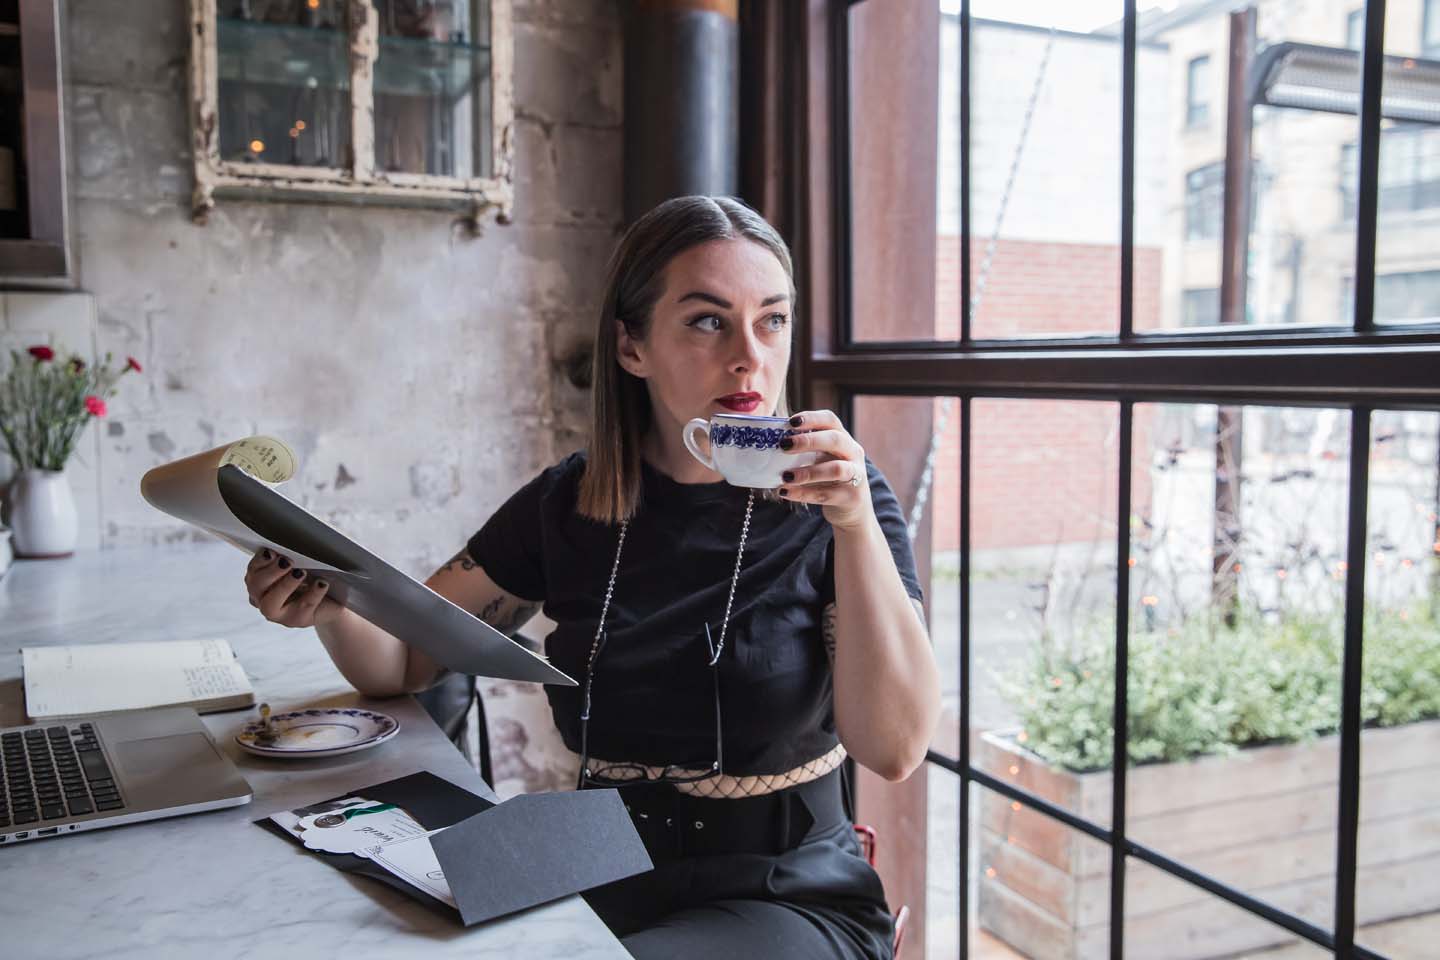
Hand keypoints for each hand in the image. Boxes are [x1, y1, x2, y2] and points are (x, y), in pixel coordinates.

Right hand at [244, 548, 344, 627]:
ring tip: (301, 572)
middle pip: (256, 586)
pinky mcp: (298, 620)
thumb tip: (295, 538)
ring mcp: (279, 613)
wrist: (332, 599)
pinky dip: (313, 594)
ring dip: (285, 586)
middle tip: (287, 561)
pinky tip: (322, 583)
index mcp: (260, 580)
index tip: (271, 551)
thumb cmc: (312, 574)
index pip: (252, 570)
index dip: (259, 561)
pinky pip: (302, 608)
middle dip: (270, 572)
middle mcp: (263, 598)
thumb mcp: (302, 562)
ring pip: (270, 604)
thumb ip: (293, 553)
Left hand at [777, 409, 873, 532]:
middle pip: (835, 440)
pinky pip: (826, 495)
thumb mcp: (820, 459)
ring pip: (836, 469)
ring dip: (808, 472)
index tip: (790, 422)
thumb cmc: (828, 476)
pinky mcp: (851, 497)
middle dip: (808, 441)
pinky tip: (785, 492)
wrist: (851, 506)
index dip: (811, 418)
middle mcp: (852, 453)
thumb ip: (802, 450)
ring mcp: (855, 475)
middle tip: (784, 446)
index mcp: (843, 438)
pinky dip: (803, 494)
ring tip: (785, 476)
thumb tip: (768, 443)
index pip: (830, 420)